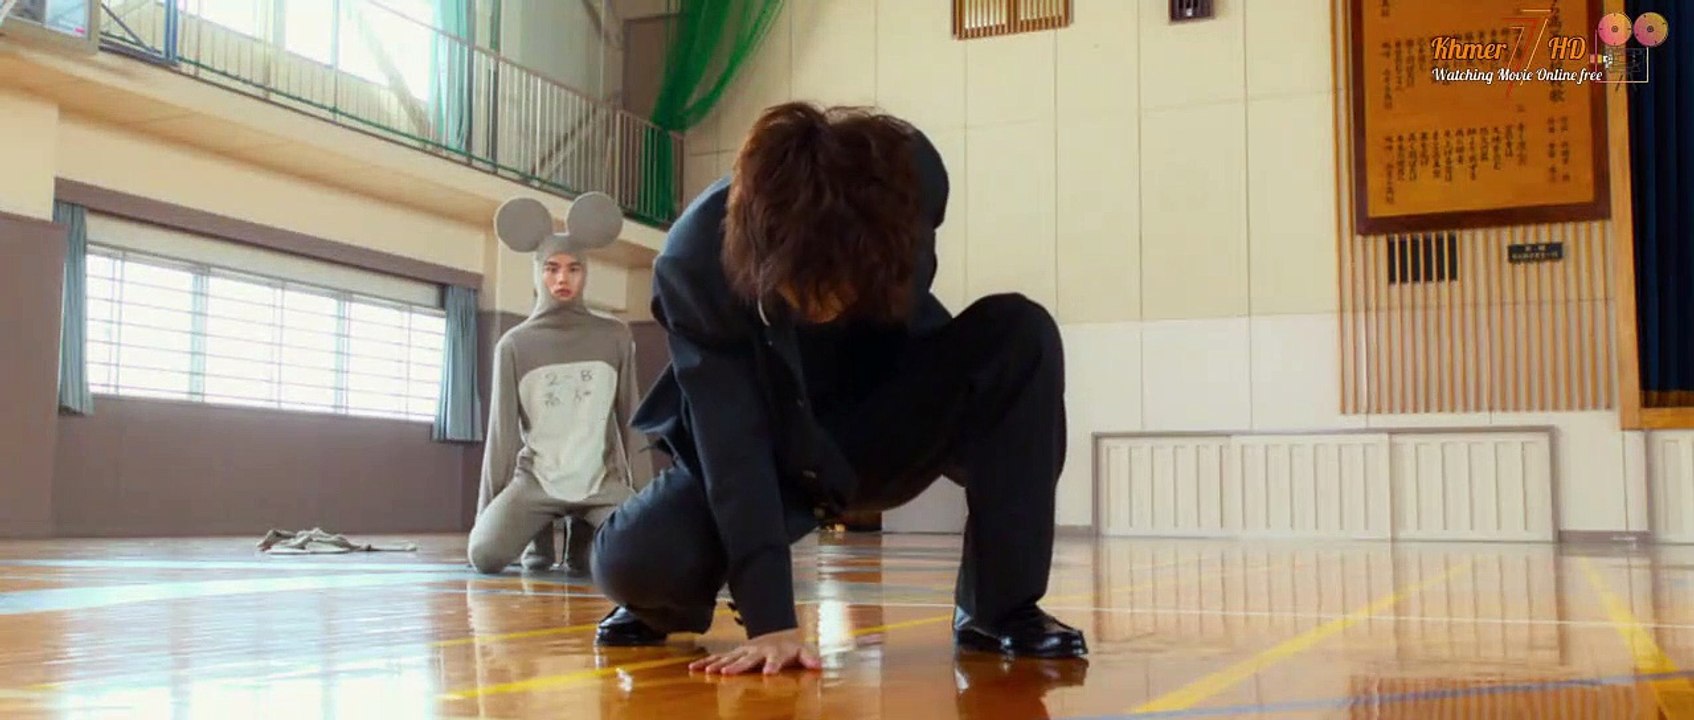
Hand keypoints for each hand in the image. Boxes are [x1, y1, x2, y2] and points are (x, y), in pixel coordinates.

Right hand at [688, 629, 821, 674]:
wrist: (775, 633)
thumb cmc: (790, 648)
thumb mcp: (803, 651)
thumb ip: (810, 658)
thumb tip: (818, 666)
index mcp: (775, 652)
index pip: (774, 660)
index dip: (772, 666)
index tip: (768, 674)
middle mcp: (756, 651)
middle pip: (747, 660)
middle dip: (738, 666)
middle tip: (728, 673)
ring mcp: (743, 651)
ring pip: (728, 658)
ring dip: (717, 664)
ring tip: (705, 671)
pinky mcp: (733, 653)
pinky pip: (717, 658)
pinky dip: (705, 662)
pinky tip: (693, 668)